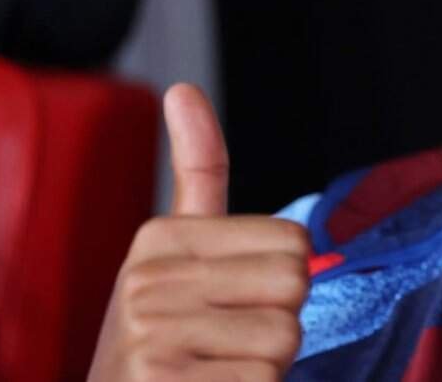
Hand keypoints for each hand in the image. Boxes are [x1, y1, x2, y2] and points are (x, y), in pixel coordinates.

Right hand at [88, 84, 310, 380]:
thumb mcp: (173, 255)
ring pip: (285, 337)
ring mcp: (150, 334)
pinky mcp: (160, 381)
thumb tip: (181, 88)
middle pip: (295, 284)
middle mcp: (146, 278)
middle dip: (279, 324)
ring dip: (267, 368)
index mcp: (160, 237)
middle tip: (228, 345)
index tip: (230, 306)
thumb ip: (196, 173)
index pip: (295, 242)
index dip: (282, 285)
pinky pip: (264, 380)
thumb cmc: (164, 341)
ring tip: (215, 372)